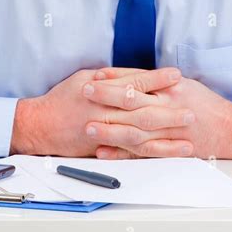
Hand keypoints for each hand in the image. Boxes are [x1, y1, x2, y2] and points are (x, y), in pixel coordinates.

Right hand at [9, 66, 192, 156]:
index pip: (134, 83)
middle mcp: (104, 113)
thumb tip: (137, 75)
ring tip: (188, 140)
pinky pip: (131, 154)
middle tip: (191, 111)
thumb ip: (111, 77)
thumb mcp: (84, 78)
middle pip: (142, 112)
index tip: (177, 76)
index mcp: (100, 91)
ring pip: (140, 137)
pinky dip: (151, 155)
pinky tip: (168, 155)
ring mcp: (105, 134)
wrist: (40, 126)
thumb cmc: (63, 99)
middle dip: (169, 112)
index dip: (157, 80)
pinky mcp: (104, 150)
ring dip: (166, 139)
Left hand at [85, 66, 231, 160]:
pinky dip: (122, 154)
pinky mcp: (169, 150)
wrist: (230, 130)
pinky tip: (103, 152)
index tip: (95, 76)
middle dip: (107, 97)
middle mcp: (170, 108)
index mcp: (173, 89)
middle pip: (133, 101)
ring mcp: (169, 132)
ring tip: (88, 126)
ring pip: (135, 130)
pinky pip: (141, 153)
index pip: (138, 80)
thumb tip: (128, 79)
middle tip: (85, 92)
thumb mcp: (184, 86)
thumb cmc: (206, 105)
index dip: (115, 78)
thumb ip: (157, 83)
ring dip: (110, 129)